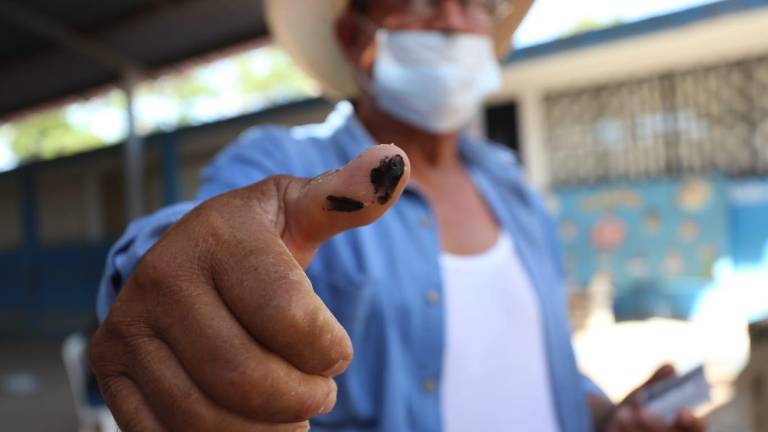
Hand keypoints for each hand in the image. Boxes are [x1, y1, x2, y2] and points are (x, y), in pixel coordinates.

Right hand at [89, 145, 409, 430]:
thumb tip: (395, 160)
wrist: (192, 260)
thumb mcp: (304, 209)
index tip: (337, 353)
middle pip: (245, 376)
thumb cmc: (261, 241)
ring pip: (205, 416)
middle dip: (300, 398)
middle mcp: (161, 275)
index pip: (287, 315)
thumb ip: (350, 196)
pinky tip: (248, 424)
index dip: (327, 349)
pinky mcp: (110, 367)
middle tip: (318, 394)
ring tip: (291, 417)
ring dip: (265, 430)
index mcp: (218, 233)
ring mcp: (126, 324)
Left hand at [603, 365, 705, 431]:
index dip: (693, 422)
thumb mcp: (647, 392)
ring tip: (621, 414)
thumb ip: (659, 381)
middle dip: (657, 425)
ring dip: (636, 429)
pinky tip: (614, 426)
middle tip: (640, 411)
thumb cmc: (639, 406)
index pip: (696, 428)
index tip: (682, 411)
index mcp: (685, 426)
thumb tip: (670, 367)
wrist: (617, 421)